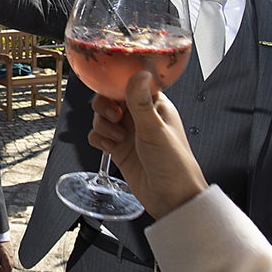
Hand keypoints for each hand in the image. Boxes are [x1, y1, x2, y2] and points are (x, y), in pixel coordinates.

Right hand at [88, 71, 207, 219]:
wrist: (170, 197)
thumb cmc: (174, 164)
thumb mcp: (154, 130)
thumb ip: (141, 103)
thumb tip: (138, 74)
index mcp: (155, 105)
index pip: (129, 84)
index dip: (116, 87)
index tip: (114, 96)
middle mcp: (140, 116)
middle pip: (110, 99)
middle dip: (105, 108)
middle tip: (114, 117)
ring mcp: (128, 132)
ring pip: (102, 117)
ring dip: (102, 126)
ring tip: (117, 137)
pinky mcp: (118, 147)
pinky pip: (98, 135)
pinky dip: (98, 139)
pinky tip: (110, 147)